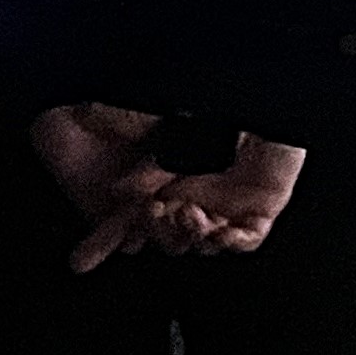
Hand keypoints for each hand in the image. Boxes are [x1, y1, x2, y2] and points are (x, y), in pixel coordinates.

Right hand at [27, 106, 309, 272]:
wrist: (273, 95)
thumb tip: (118, 195)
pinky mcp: (262, 209)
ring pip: (202, 241)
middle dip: (156, 231)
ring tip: (187, 211)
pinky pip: (246, 240)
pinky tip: (221, 230)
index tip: (82, 260)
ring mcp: (230, 207)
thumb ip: (147, 167)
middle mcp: (197, 199)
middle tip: (156, 213)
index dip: (109, 239)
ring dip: (191, 233)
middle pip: (166, 236)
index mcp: (170, 182)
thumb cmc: (225, 106)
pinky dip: (231, 240)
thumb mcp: (174, 133)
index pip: (134, 219)